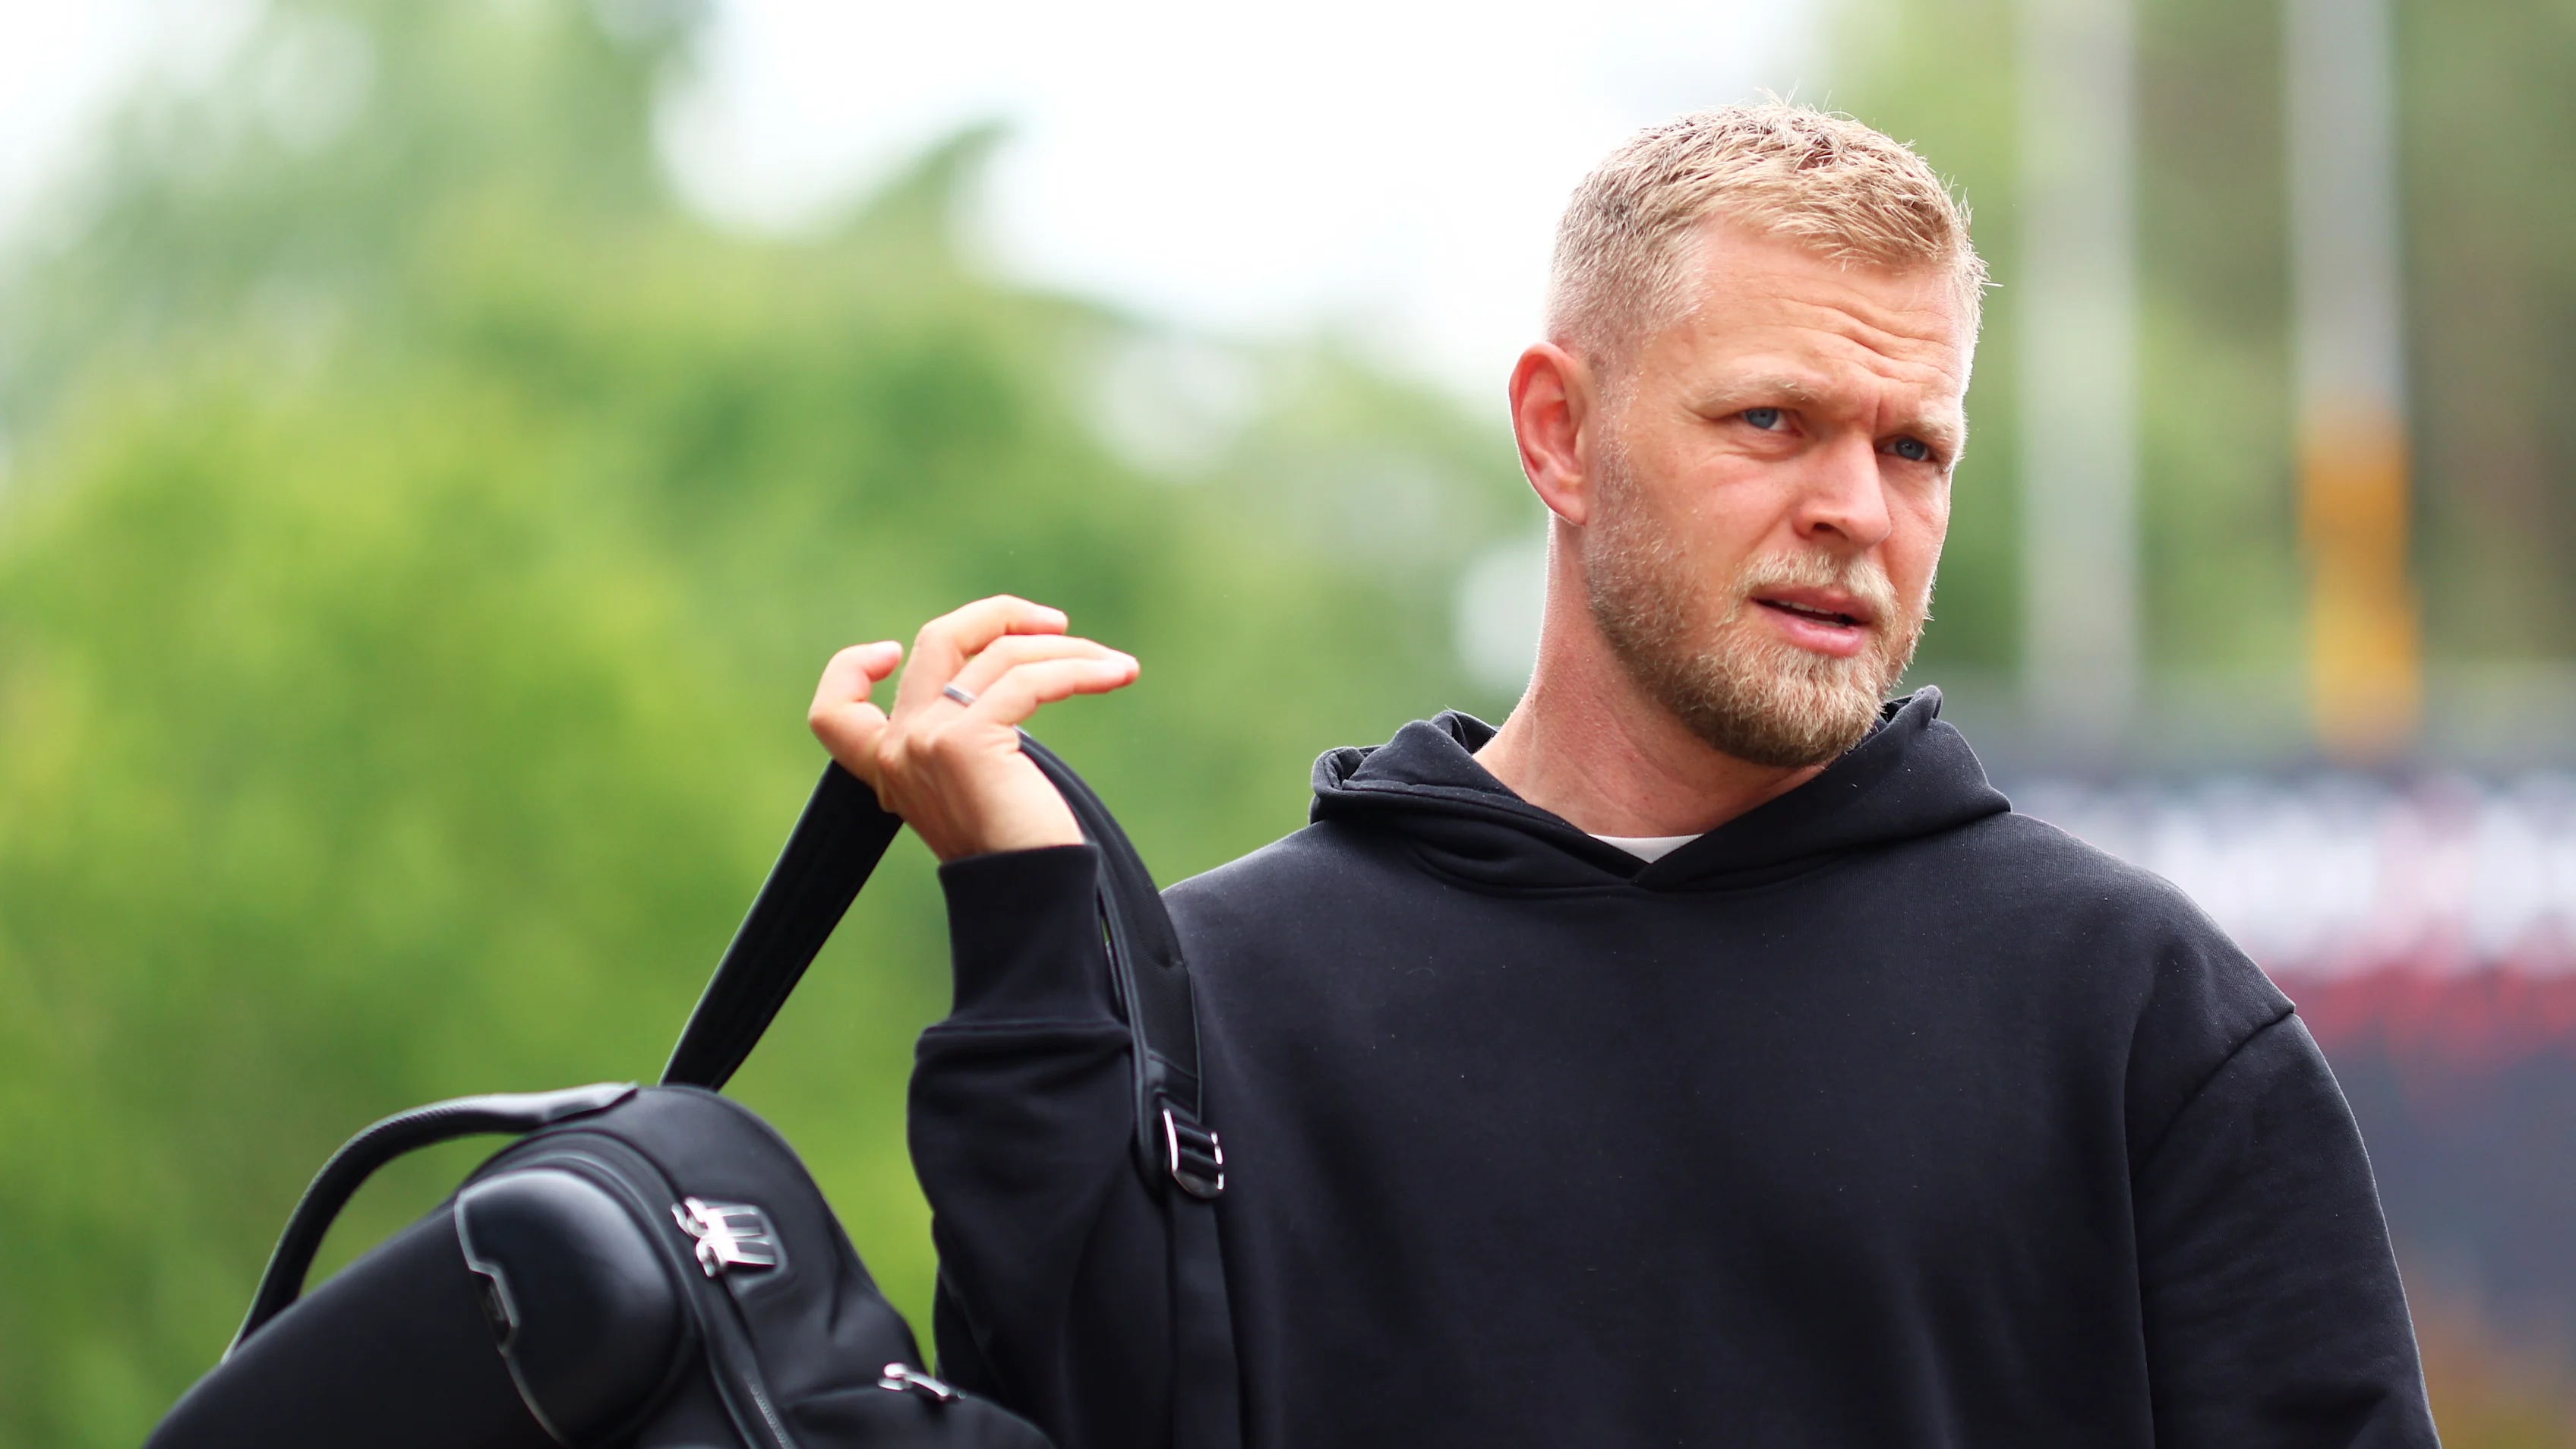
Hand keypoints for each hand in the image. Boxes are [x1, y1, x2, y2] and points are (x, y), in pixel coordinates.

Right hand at [807, 596, 1139, 861]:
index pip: (833, 712)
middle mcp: (897, 748)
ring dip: (1068, 650)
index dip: (849, 668)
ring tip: (1115, 664)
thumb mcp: (973, 783)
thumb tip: (1005, 668)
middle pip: (936, 639)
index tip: (889, 649)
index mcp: (888, 765)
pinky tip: (1119, 674)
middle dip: (1000, 614)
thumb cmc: (1017, 848)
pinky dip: (1081, 670)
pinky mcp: (964, 742)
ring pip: (999, 654)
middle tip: (1057, 624)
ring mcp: (925, 740)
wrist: (1028, 896)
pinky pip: (1030, 681)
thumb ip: (962, 734)